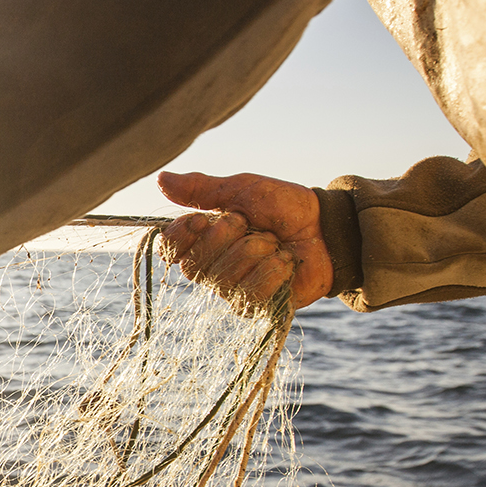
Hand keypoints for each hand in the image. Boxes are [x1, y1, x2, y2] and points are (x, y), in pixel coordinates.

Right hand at [156, 170, 331, 310]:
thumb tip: (160, 180)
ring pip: (225, 280)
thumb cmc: (283, 206)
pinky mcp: (257, 306)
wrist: (325, 225)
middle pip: (195, 267)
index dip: (183, 236)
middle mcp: (212, 269)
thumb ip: (202, 188)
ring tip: (275, 242)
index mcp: (204, 240)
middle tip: (251, 224)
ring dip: (256, 252)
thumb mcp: (242, 188)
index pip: (170, 249)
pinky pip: (250, 294)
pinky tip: (286, 261)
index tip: (203, 218)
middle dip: (228, 239)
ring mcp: (233, 290)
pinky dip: (272, 271)